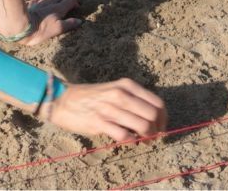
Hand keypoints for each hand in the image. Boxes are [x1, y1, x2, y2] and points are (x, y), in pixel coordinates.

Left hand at [20, 0, 81, 45]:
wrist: (18, 25)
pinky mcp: (30, 3)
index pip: (70, 0)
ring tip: (52, 8)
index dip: (75, 3)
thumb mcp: (56, 30)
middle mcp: (49, 2)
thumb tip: (79, 21)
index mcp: (58, 8)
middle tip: (64, 7)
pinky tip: (40, 8)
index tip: (76, 9)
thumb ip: (68, 24)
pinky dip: (43, 2)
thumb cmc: (39, 30)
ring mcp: (39, 1)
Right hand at [45, 79, 166, 140]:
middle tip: (153, 137)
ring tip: (143, 140)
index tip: (161, 127)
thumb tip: (153, 118)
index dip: (164, 118)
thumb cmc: (92, 97)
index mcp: (127, 85)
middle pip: (153, 115)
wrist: (63, 100)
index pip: (157, 102)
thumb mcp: (115, 89)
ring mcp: (110, 108)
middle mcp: (120, 94)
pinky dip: (130, 141)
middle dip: (157, 129)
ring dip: (146, 137)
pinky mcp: (99, 122)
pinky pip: (124, 136)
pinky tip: (128, 140)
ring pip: (142, 126)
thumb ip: (133, 100)